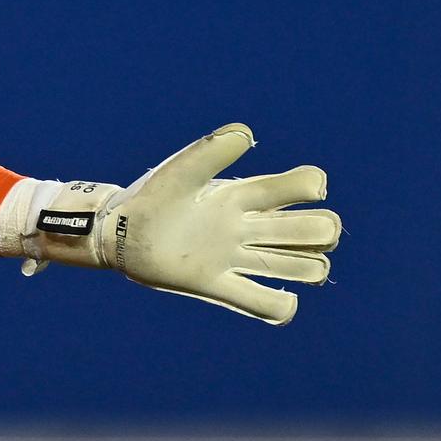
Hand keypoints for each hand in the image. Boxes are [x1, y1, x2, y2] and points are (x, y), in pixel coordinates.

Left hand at [25, 124, 340, 324]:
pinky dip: (280, 307)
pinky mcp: (219, 287)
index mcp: (244, 195)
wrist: (121, 233)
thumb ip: (211, 151)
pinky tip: (273, 300)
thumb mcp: (181, 170)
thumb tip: (247, 134)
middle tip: (283, 231)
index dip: (312, 185)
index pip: (299, 187)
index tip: (305, 188)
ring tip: (275, 262)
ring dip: (307, 267)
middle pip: (315, 230)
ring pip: (304, 266)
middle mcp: (249, 227)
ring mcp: (237, 258)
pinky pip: (265, 304)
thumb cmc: (152, 196)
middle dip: (319, 230)